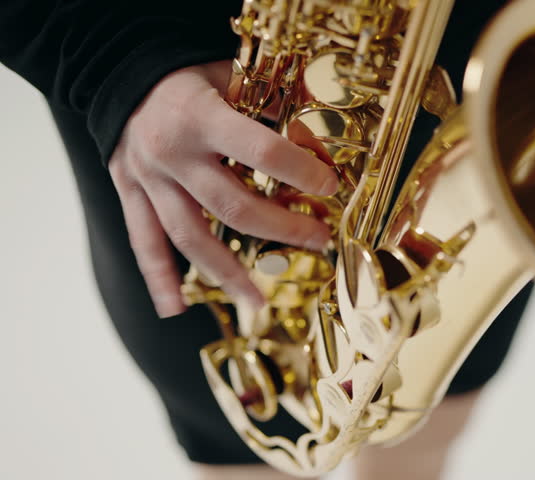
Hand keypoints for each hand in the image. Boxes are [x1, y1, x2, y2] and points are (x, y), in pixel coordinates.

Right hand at [108, 61, 337, 317]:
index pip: (261, 152)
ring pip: (189, 236)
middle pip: (232, 206)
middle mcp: (172, 152)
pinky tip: (174, 308)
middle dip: (281, 228)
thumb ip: (276, 108)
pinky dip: (158, 277)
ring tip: (256, 301)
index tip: (330, 186)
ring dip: (226, 272)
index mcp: (202, 116)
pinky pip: (143, 240)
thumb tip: (320, 148)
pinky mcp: (130, 192)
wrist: (119, 68)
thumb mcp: (233, 74)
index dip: (300, 172)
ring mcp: (147, 178)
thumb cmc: (188, 71)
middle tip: (318, 240)